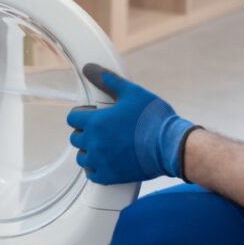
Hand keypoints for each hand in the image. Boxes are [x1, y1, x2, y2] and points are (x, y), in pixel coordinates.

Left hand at [68, 64, 199, 184]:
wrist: (171, 146)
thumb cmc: (153, 118)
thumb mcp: (131, 92)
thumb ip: (107, 80)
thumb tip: (89, 68)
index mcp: (96, 122)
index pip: (72, 118)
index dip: (81, 114)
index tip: (91, 114)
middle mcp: (94, 143)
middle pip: (76, 138)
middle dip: (85, 131)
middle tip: (102, 129)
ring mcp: (101, 161)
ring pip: (82, 157)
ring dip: (89, 150)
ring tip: (104, 145)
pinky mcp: (111, 176)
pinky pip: (92, 175)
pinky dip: (96, 168)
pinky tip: (107, 161)